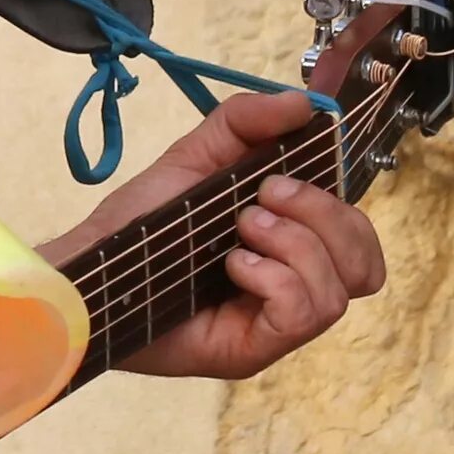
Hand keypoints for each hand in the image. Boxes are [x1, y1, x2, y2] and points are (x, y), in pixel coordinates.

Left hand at [45, 88, 385, 383]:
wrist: (88, 265)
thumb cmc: (140, 223)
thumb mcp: (196, 157)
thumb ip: (246, 122)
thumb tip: (302, 103)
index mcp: (290, 247)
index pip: (359, 239)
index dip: (339, 206)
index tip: (281, 177)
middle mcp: (291, 289)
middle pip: (365, 265)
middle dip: (323, 218)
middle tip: (261, 200)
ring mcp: (273, 324)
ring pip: (339, 293)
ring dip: (295, 247)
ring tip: (241, 231)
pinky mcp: (251, 350)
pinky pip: (303, 316)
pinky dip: (277, 280)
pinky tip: (235, 265)